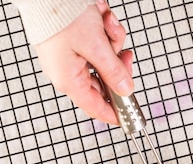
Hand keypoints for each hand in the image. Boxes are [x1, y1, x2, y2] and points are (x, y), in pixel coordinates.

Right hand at [34, 0, 133, 124]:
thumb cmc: (62, 18)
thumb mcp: (96, 46)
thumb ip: (113, 70)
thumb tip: (125, 88)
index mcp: (69, 81)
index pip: (96, 108)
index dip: (114, 113)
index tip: (130, 116)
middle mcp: (68, 73)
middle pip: (104, 81)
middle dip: (117, 64)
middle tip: (125, 54)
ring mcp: (70, 59)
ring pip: (104, 60)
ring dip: (112, 42)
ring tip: (106, 24)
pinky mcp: (73, 46)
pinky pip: (97, 46)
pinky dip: (104, 33)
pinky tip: (101, 19)